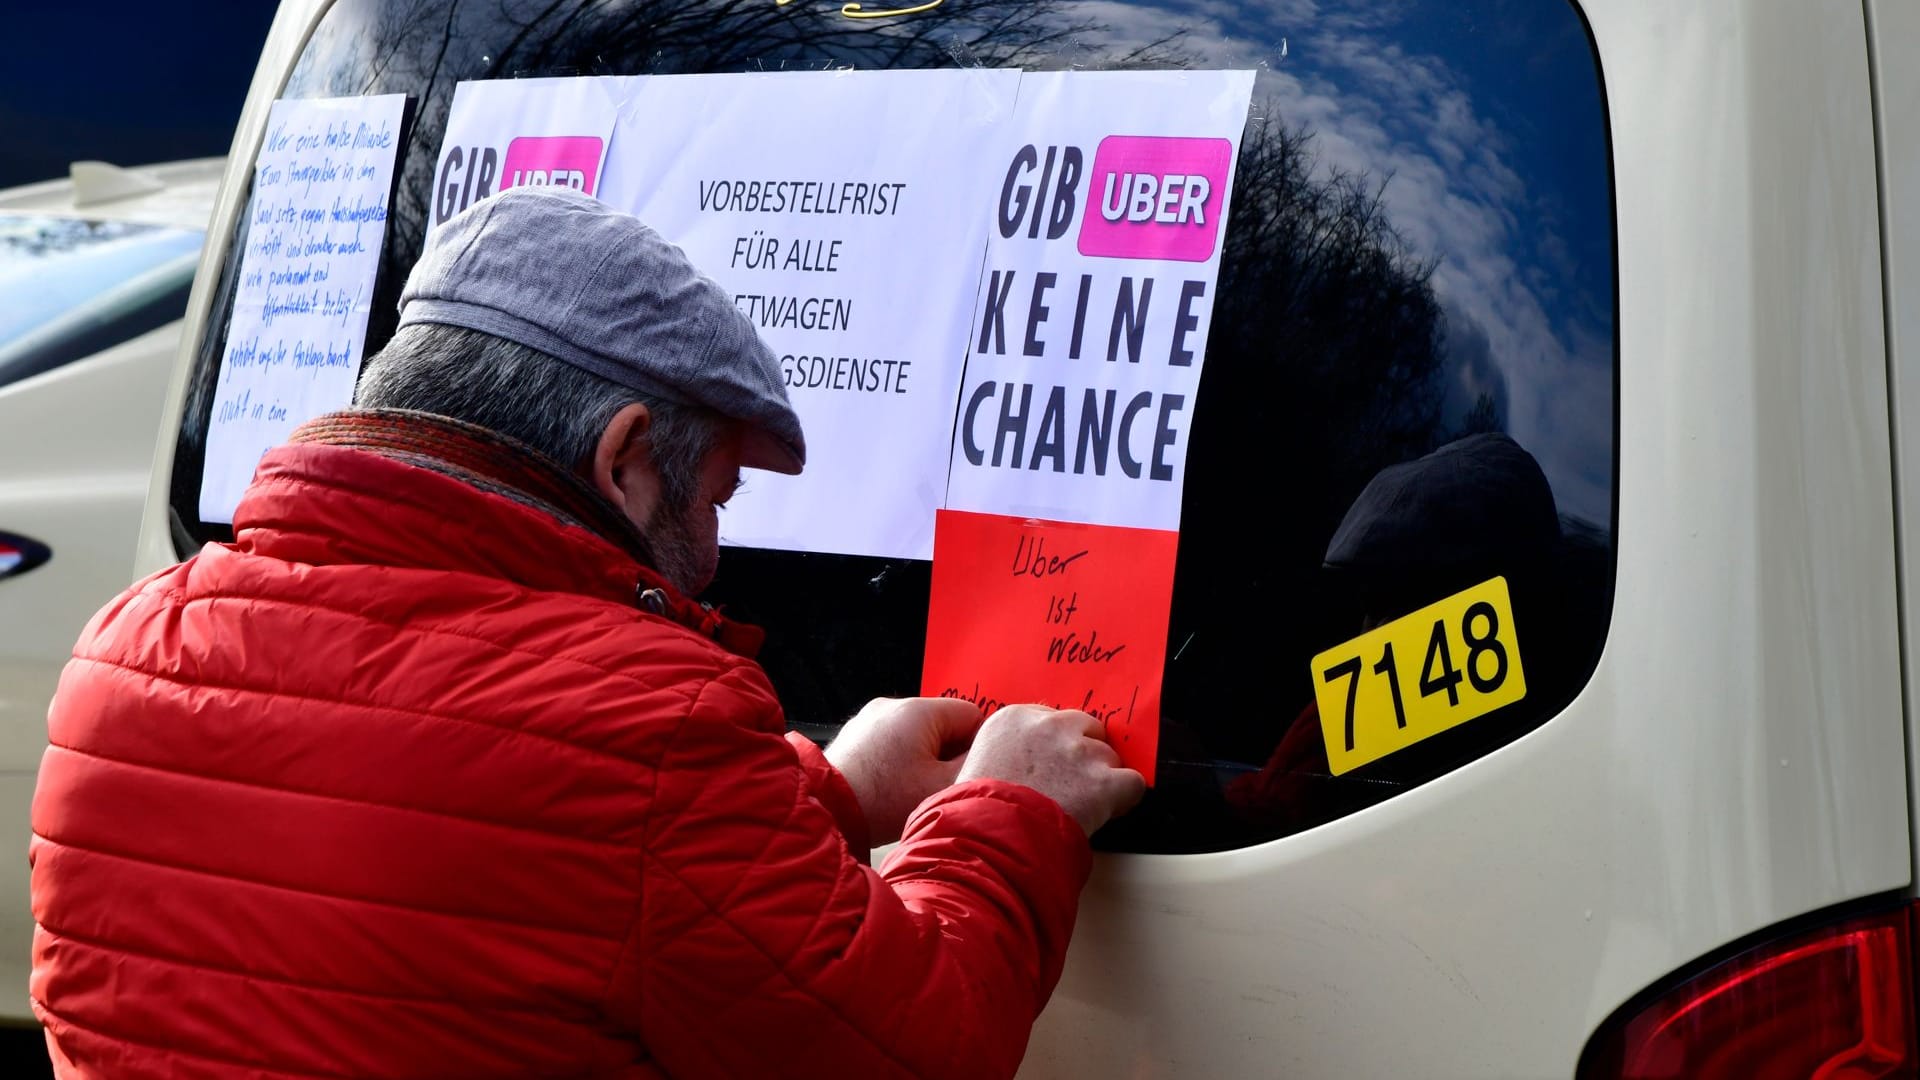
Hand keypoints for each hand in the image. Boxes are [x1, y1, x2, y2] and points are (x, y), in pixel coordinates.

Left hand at [826, 697, 984, 844]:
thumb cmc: (883, 799)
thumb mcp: (942, 786)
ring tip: (912, 792)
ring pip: (917, 736)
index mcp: (919, 710)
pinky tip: (890, 789)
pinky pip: (891, 743)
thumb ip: (975, 764)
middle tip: (939, 788)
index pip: (972, 715)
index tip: (968, 774)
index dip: (978, 746)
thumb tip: (990, 754)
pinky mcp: (854, 737)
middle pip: (943, 725)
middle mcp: (892, 705)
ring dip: (923, 760)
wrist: (825, 808)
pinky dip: (898, 763)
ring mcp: (869, 719)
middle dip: (948, 755)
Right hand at [955, 705, 1146, 835]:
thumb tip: (1022, 763)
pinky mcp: (1104, 782)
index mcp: (1014, 719)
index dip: (1056, 748)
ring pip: (1109, 758)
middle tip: (1069, 787)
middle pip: (1087, 731)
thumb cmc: (974, 814)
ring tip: (1079, 808)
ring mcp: (1079, 752)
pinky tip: (1104, 814)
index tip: (1052, 768)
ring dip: (1100, 781)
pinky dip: (1124, 800)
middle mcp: (1050, 727)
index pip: (1054, 720)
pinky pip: (1132, 784)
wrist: (989, 840)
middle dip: (1083, 757)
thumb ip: (1005, 752)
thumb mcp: (972, 766)